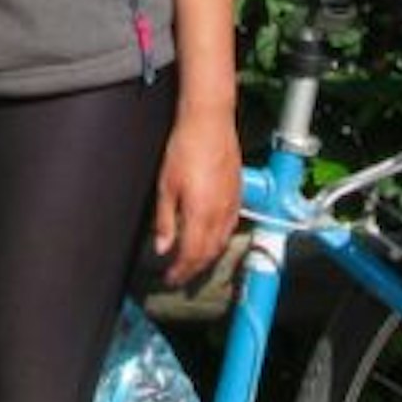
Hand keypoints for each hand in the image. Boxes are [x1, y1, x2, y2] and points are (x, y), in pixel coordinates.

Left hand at [147, 110, 239, 286]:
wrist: (210, 122)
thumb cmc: (186, 148)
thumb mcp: (166, 186)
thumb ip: (165, 220)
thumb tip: (163, 247)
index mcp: (200, 214)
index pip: (191, 255)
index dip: (180, 271)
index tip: (170, 278)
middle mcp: (220, 213)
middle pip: (208, 253)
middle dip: (193, 269)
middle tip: (179, 276)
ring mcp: (232, 204)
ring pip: (222, 242)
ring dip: (207, 258)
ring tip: (194, 263)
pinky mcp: (238, 194)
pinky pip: (231, 227)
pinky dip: (220, 241)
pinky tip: (214, 240)